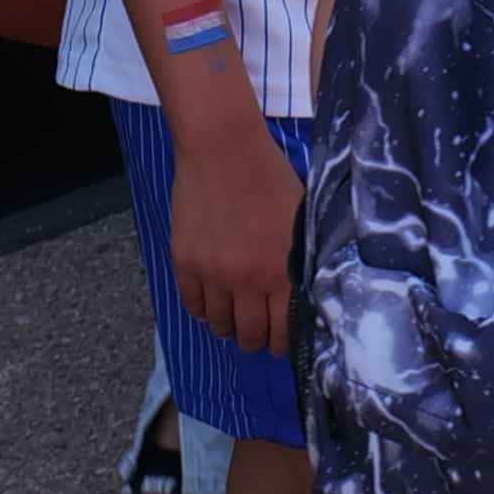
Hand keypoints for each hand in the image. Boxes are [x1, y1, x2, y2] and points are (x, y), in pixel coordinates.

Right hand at [164, 89, 304, 361]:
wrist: (224, 149)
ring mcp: (213, 274)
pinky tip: (210, 303)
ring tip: (232, 321)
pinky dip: (202, 310)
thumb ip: (304, 261)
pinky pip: (192, 304)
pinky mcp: (185, 263)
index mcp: (284, 271)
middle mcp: (248, 280)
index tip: (281, 342)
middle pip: (250, 334)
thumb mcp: (301, 221)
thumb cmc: (271, 178)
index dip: (283, 343)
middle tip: (256, 335)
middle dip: (256, 340)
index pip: (284, 330)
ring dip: (228, 327)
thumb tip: (308, 293)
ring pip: (219, 324)